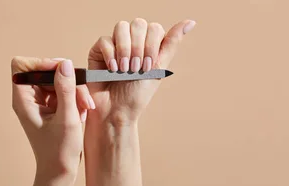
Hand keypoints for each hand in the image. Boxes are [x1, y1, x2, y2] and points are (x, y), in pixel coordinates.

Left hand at [11, 56, 94, 185]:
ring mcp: (41, 103)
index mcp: (23, 100)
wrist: (60, 172)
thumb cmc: (58, 152)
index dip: (40, 63)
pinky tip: (82, 112)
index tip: (60, 72)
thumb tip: (64, 63)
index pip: (22, 65)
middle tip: (81, 96)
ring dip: (75, 91)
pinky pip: (64, 91)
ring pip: (58, 80)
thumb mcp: (66, 118)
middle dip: (66, 80)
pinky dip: (75, 99)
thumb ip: (66, 89)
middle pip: (45, 71)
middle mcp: (29, 99)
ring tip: (84, 108)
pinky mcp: (52, 107)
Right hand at [84, 18, 195, 185]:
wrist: (116, 111)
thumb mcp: (158, 68)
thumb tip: (190, 22)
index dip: (151, 45)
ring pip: (121, 27)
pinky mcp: (98, 50)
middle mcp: (132, 41)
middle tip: (136, 69)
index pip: (153, 28)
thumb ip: (171, 43)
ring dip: (125, 50)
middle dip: (139, 47)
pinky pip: (104, 40)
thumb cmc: (137, 94)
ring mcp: (114, 44)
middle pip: (138, 24)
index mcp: (148, 44)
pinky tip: (113, 70)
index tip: (148, 67)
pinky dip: (110, 55)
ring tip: (124, 70)